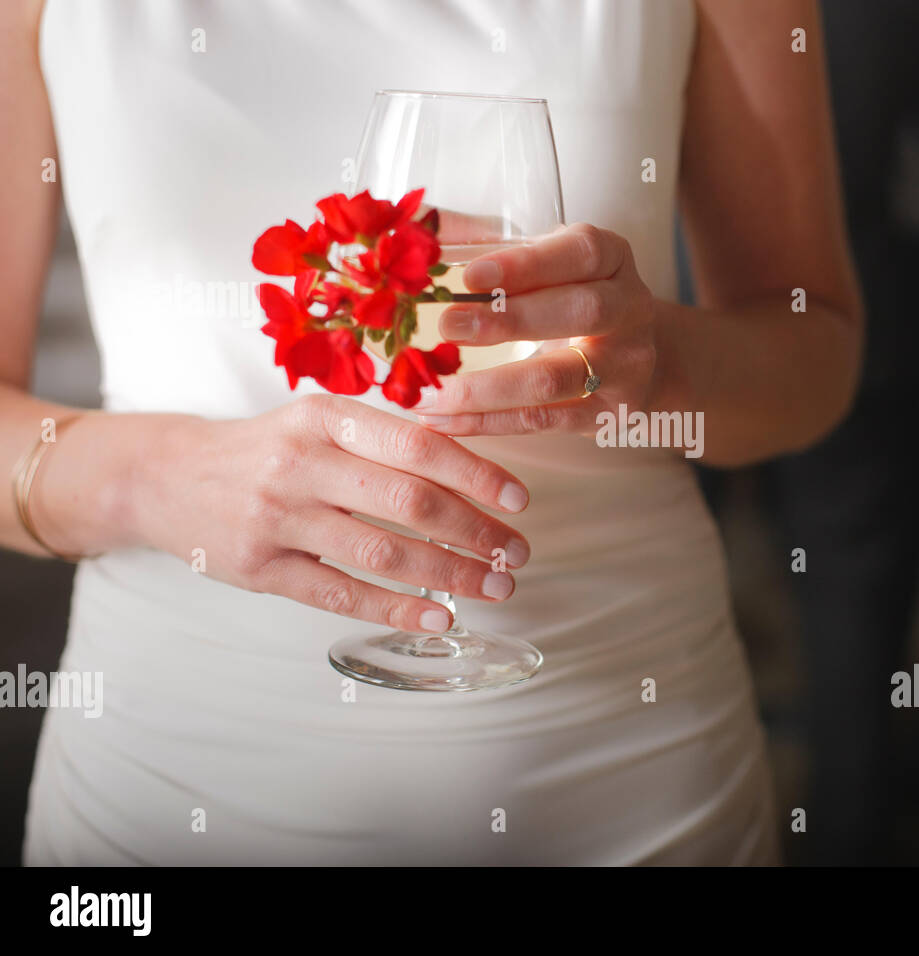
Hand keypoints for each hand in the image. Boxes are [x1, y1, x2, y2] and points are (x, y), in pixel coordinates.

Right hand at [131, 395, 530, 630]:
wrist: (166, 476)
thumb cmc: (267, 449)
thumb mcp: (320, 423)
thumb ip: (387, 441)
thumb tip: (476, 470)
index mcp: (326, 417)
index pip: (419, 445)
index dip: (477, 475)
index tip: (520, 499)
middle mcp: (302, 462)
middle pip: (409, 501)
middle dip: (476, 532)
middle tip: (517, 555)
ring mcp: (277, 517)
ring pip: (383, 552)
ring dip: (450, 575)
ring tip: (494, 588)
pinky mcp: (260, 567)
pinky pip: (342, 593)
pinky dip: (398, 609)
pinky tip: (439, 618)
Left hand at [413, 222, 658, 434]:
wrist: (638, 359)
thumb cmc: (572, 298)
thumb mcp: (548, 262)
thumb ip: (489, 245)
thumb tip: (419, 231)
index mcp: (612, 259)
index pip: (581, 253)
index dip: (528, 264)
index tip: (472, 274)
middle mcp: (629, 310)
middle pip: (580, 312)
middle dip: (508, 321)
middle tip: (447, 326)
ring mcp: (624, 367)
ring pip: (555, 379)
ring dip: (487, 387)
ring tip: (432, 392)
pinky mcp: (607, 414)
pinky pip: (542, 421)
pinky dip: (488, 422)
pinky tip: (444, 419)